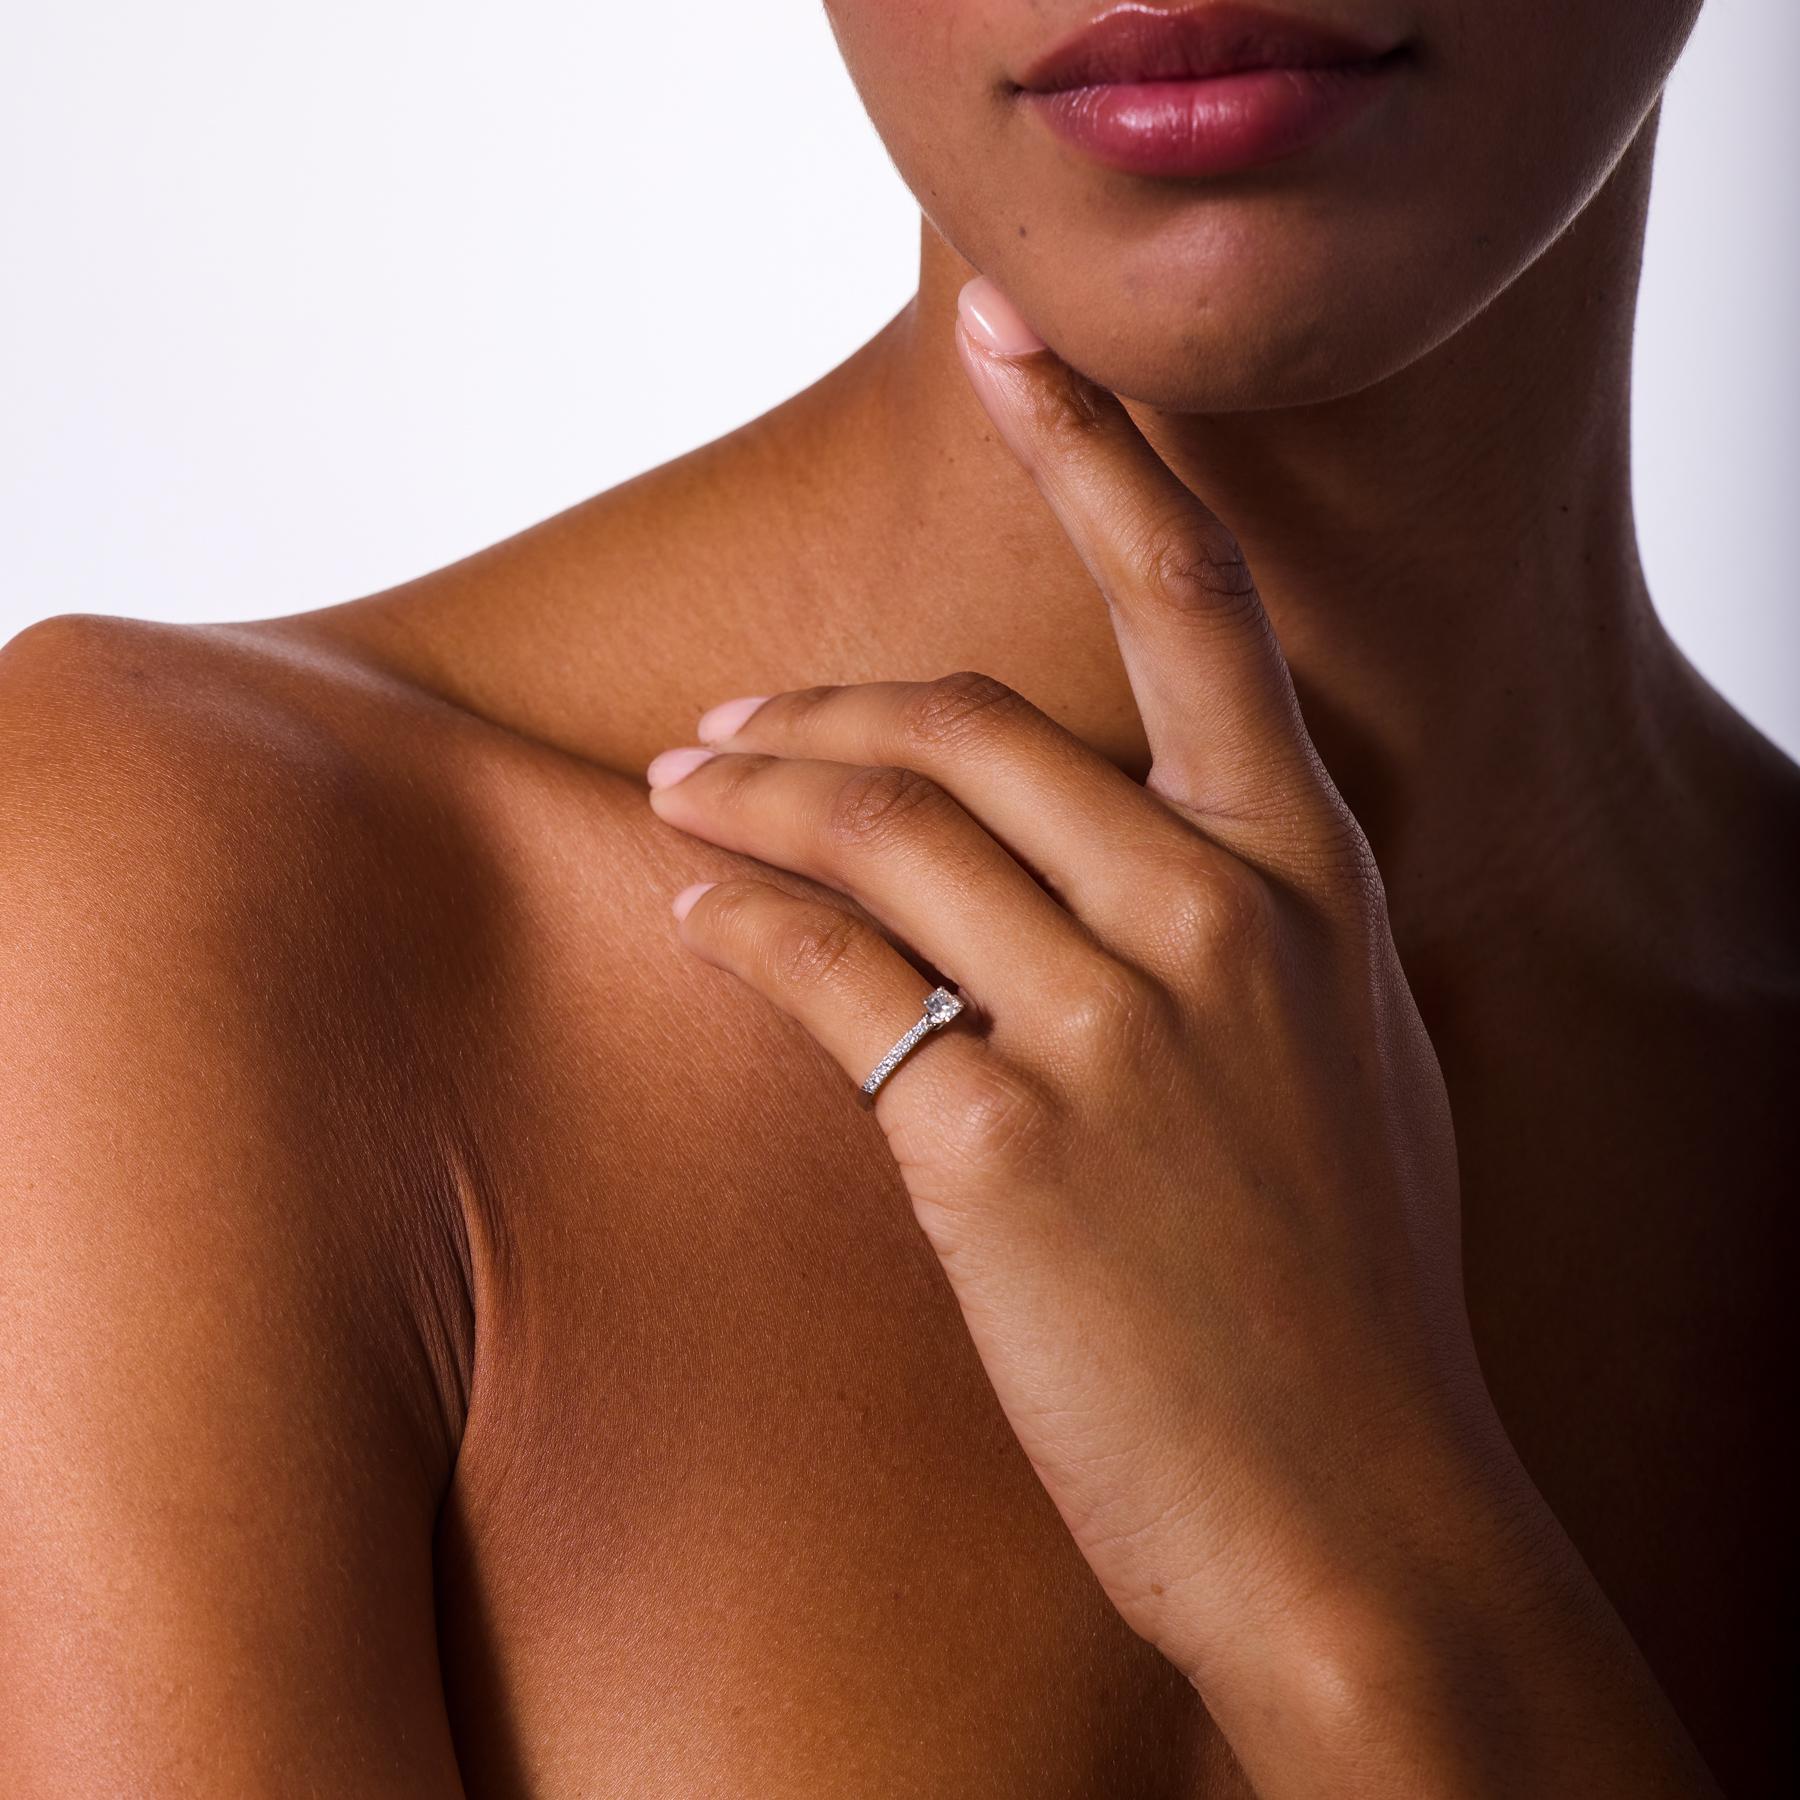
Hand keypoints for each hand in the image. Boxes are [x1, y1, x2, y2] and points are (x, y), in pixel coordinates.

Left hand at [644, 281, 1714, 1794]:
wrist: (1357, 1518)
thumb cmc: (1341, 1291)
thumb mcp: (1343, 1059)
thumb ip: (1242, 928)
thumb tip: (1099, 849)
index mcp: (1316, 880)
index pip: (1199, 603)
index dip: (1097, 444)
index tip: (1008, 328)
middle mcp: (1219, 918)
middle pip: (969, 720)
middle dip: (823, 703)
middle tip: (727, 722)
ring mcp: (1112, 1027)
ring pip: (881, 827)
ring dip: (753, 789)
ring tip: (684, 789)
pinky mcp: (999, 1146)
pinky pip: (826, 974)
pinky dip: (738, 920)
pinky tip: (693, 907)